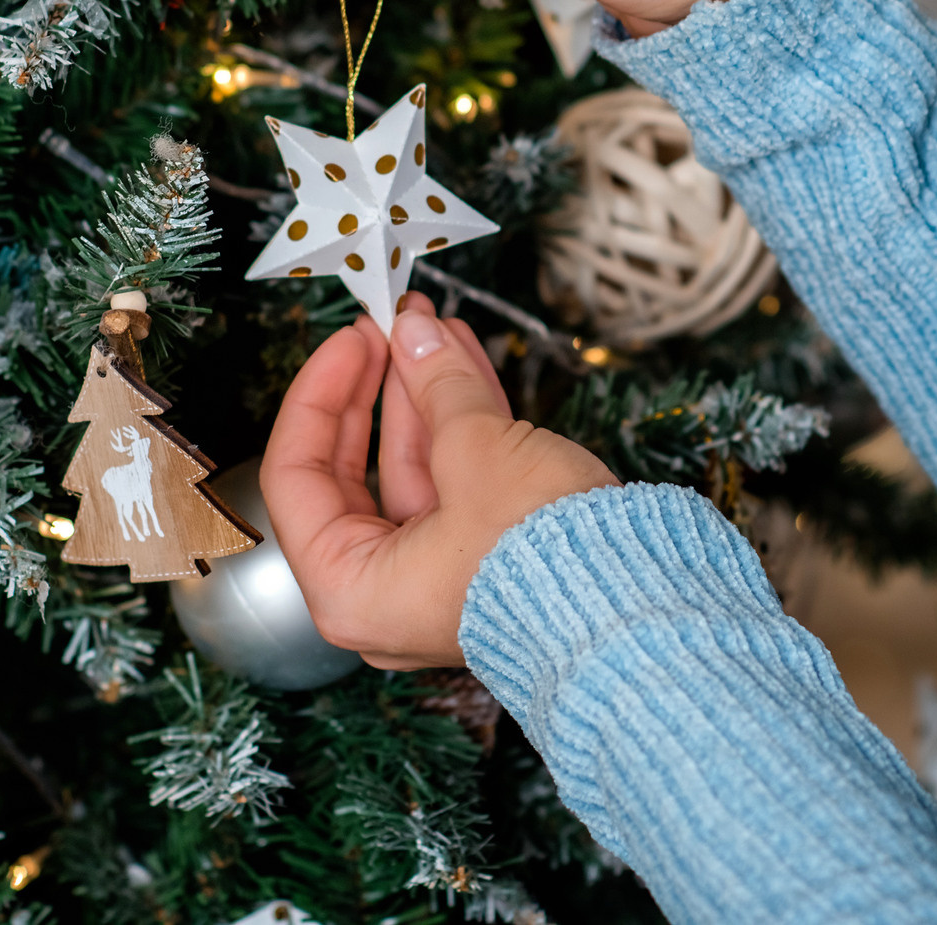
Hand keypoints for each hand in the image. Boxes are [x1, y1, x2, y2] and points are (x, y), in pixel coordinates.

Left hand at [262, 292, 618, 667]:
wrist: (640, 608)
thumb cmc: (546, 559)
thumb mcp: (479, 452)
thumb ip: (437, 385)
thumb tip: (414, 333)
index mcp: (350, 589)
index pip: (296, 476)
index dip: (321, 393)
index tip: (353, 338)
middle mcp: (384, 594)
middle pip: (354, 472)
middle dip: (380, 389)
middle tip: (391, 327)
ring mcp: (437, 579)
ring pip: (413, 471)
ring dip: (427, 395)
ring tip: (437, 328)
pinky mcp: (485, 563)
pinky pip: (455, 484)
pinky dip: (461, 426)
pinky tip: (467, 364)